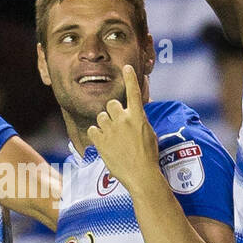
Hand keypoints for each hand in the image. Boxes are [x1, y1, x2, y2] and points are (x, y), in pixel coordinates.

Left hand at [85, 64, 156, 191]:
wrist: (141, 174)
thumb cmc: (148, 156)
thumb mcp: (149, 134)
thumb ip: (139, 121)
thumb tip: (135, 115)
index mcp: (138, 117)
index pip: (134, 92)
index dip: (130, 78)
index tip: (126, 67)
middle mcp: (123, 119)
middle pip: (111, 104)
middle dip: (113, 112)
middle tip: (117, 124)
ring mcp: (111, 130)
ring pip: (101, 117)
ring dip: (105, 123)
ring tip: (112, 136)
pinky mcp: (100, 140)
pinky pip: (93, 129)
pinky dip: (97, 134)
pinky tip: (104, 142)